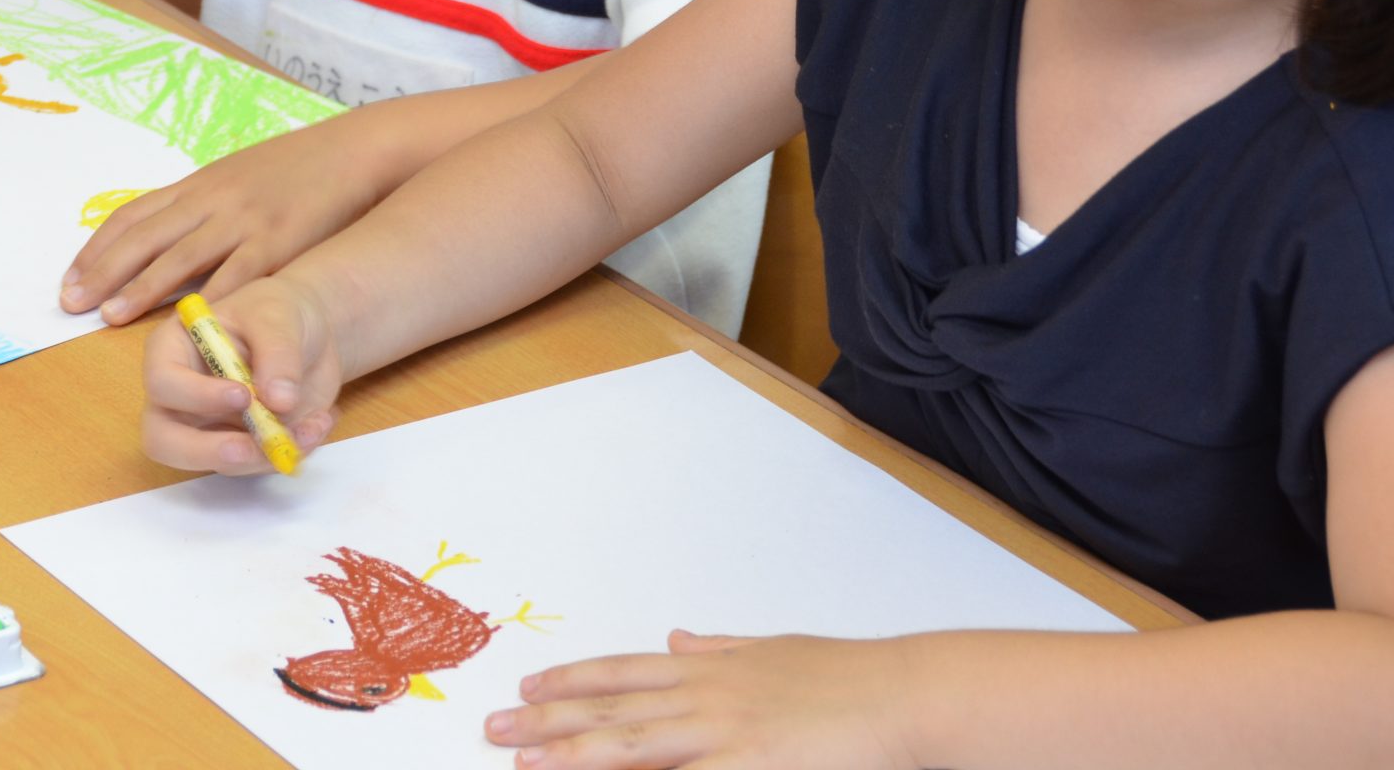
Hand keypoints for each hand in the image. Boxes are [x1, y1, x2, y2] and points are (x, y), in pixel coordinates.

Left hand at [61, 113, 386, 323]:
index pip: (132, 215)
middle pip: (144, 237)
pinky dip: (212, 300)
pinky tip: (192, 323)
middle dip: (102, 271)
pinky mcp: (279, 242)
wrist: (351, 153)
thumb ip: (201, 207)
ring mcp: (244, 220)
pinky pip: (237, 275)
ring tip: (110, 316)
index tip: (69, 280)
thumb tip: (161, 238)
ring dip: (142, 288)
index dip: (95, 249)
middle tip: (69, 303)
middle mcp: (213, 200)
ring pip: (181, 256)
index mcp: (199, 184)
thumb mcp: (237, 177)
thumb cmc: (295, 169)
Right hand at [139, 275, 343, 475]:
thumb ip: (278, 354)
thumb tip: (279, 402)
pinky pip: (259, 464)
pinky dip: (291, 452)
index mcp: (173, 350)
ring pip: (219, 461)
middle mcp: (181, 396)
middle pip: (164, 440)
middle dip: (207, 452)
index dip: (196, 396)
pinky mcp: (242, 445)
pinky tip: (318, 424)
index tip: (242, 395)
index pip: (163, 383)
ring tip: (311, 426)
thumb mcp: (279, 316)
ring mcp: (209, 426)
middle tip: (250, 449)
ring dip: (267, 454)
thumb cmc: (278, 312)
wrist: (311, 334)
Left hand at [483, 631, 922, 769]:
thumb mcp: (774, 650)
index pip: (624, 673)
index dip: (572, 681)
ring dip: (573, 755)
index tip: (528, 687)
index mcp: (711, 668)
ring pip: (632, 746)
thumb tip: (680, 636)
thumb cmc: (846, 677)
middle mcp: (707, 696)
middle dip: (548, 722)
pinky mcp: (750, 769)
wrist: (899, 695)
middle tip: (494, 729)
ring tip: (524, 761)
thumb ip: (721, 648)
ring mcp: (724, 734)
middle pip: (612, 710)